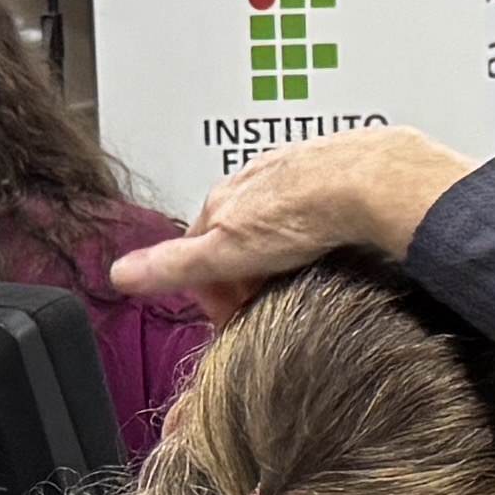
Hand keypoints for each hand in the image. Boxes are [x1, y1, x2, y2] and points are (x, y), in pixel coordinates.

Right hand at [109, 125, 477, 314]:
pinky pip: (315, 212)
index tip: (231, 319)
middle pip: (237, 238)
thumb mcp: (226, 251)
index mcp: (223, 200)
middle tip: (267, 308)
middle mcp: (255, 181)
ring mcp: (295, 175)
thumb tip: (122, 274)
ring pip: (275, 224)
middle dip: (246, 276)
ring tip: (301, 286)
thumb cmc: (303, 213)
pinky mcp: (335, 175)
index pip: (197, 251)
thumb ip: (173, 264)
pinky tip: (332, 254)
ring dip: (280, 258)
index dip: (212, 293)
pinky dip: (317, 237)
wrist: (372, 180)